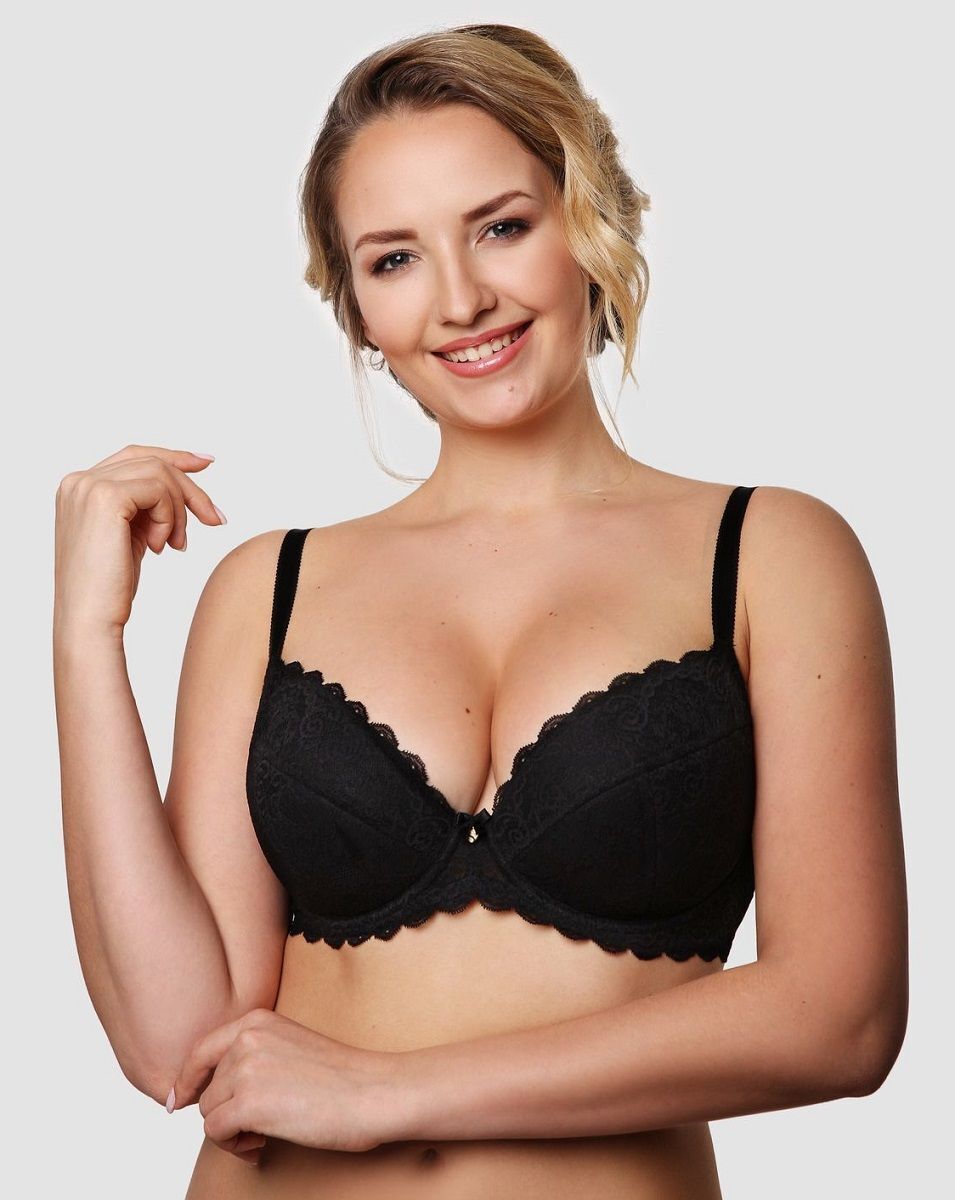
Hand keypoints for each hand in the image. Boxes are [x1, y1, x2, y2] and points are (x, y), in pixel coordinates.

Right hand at [54, 444, 225, 636]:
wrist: (90, 619)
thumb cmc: (110, 588)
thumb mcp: (132, 535)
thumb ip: (147, 507)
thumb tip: (184, 483)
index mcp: (79, 488)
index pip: (134, 456)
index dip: (173, 456)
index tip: (206, 462)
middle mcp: (79, 481)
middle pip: (152, 461)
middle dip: (190, 489)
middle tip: (215, 519)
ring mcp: (89, 486)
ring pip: (160, 474)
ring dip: (179, 511)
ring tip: (176, 545)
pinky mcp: (105, 497)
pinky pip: (159, 490)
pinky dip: (170, 518)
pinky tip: (160, 547)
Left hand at [169, 1008, 404, 1160]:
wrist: (372, 1092)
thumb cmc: (342, 1077)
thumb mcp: (290, 1046)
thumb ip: (254, 1055)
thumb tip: (209, 1091)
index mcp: (257, 1020)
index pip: (202, 1050)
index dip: (188, 1079)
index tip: (181, 1100)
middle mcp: (246, 1039)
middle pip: (208, 1088)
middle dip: (226, 1112)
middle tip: (255, 1129)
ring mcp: (246, 1069)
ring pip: (208, 1113)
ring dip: (230, 1133)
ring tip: (262, 1137)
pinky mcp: (249, 1103)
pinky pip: (216, 1133)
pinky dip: (233, 1146)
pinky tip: (259, 1146)